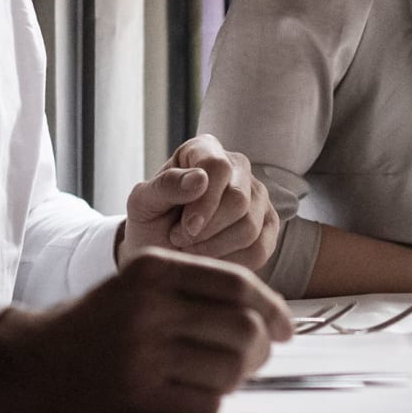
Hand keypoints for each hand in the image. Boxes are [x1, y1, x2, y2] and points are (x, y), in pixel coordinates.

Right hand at [0, 248, 292, 412]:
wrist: (36, 362)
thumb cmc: (101, 321)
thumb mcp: (138, 281)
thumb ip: (195, 285)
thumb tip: (269, 313)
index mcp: (152, 268)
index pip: (236, 284)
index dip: (272, 308)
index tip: (285, 328)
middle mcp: (148, 306)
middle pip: (242, 329)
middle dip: (260, 348)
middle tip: (255, 358)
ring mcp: (143, 354)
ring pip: (230, 370)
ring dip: (238, 379)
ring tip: (222, 377)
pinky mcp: (139, 397)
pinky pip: (206, 405)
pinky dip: (211, 404)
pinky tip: (194, 396)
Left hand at [120, 135, 279, 270]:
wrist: (161, 249)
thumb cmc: (151, 220)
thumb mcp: (142, 202)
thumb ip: (166, 186)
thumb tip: (200, 180)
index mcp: (205, 149)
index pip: (218, 168)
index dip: (203, 203)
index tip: (184, 229)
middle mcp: (237, 167)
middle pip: (238, 200)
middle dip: (206, 231)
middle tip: (180, 241)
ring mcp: (257, 196)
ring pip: (249, 227)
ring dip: (215, 248)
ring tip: (191, 249)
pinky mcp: (268, 226)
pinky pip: (260, 249)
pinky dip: (231, 262)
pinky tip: (211, 259)